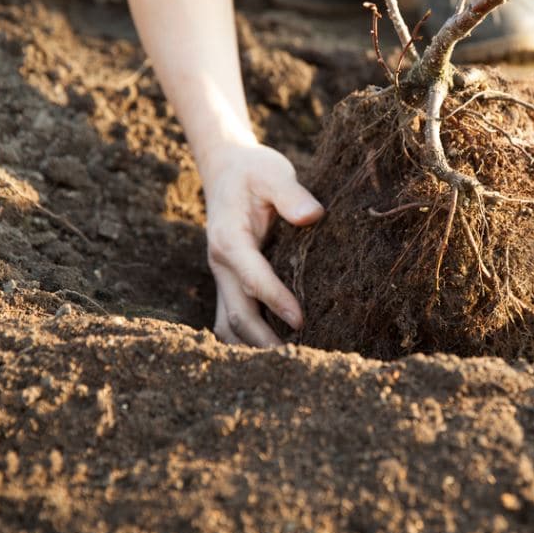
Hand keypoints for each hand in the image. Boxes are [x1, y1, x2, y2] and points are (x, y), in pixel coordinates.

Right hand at [201, 143, 323, 347]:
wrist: (225, 168)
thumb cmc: (253, 170)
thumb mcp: (273, 172)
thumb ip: (291, 194)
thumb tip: (313, 216)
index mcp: (229, 239)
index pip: (252, 279)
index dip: (275, 302)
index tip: (300, 322)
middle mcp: (220, 263)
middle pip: (236, 315)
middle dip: (263, 341)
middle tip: (296, 362)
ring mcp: (222, 276)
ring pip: (228, 324)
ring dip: (252, 346)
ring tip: (287, 365)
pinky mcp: (230, 281)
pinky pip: (233, 317)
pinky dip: (249, 338)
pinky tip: (276, 349)